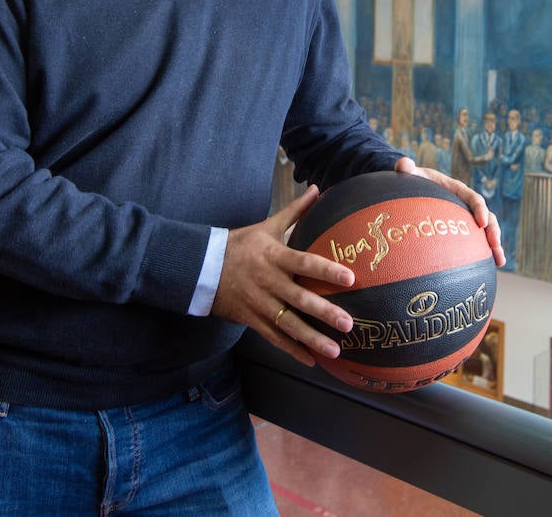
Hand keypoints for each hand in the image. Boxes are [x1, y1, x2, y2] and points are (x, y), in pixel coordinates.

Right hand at [212, 186, 355, 366]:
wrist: (201, 267)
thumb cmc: (241, 244)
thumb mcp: (267, 225)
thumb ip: (295, 211)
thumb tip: (319, 190)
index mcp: (274, 256)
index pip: (304, 262)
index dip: (326, 270)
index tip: (350, 278)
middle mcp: (268, 281)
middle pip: (299, 299)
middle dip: (324, 313)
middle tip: (349, 324)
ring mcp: (259, 303)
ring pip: (288, 324)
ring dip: (311, 339)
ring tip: (335, 350)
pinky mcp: (251, 319)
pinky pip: (274, 337)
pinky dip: (292, 349)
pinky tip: (311, 360)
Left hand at [394, 157, 505, 266]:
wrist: (415, 189)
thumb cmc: (414, 181)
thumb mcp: (411, 175)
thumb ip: (406, 169)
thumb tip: (403, 164)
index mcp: (457, 190)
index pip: (473, 197)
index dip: (480, 209)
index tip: (482, 222)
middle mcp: (466, 205)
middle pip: (486, 216)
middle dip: (493, 230)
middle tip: (495, 245)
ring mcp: (466, 219)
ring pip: (485, 232)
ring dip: (494, 246)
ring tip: (500, 261)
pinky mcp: (462, 232)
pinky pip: (475, 243)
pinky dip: (484, 255)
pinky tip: (490, 268)